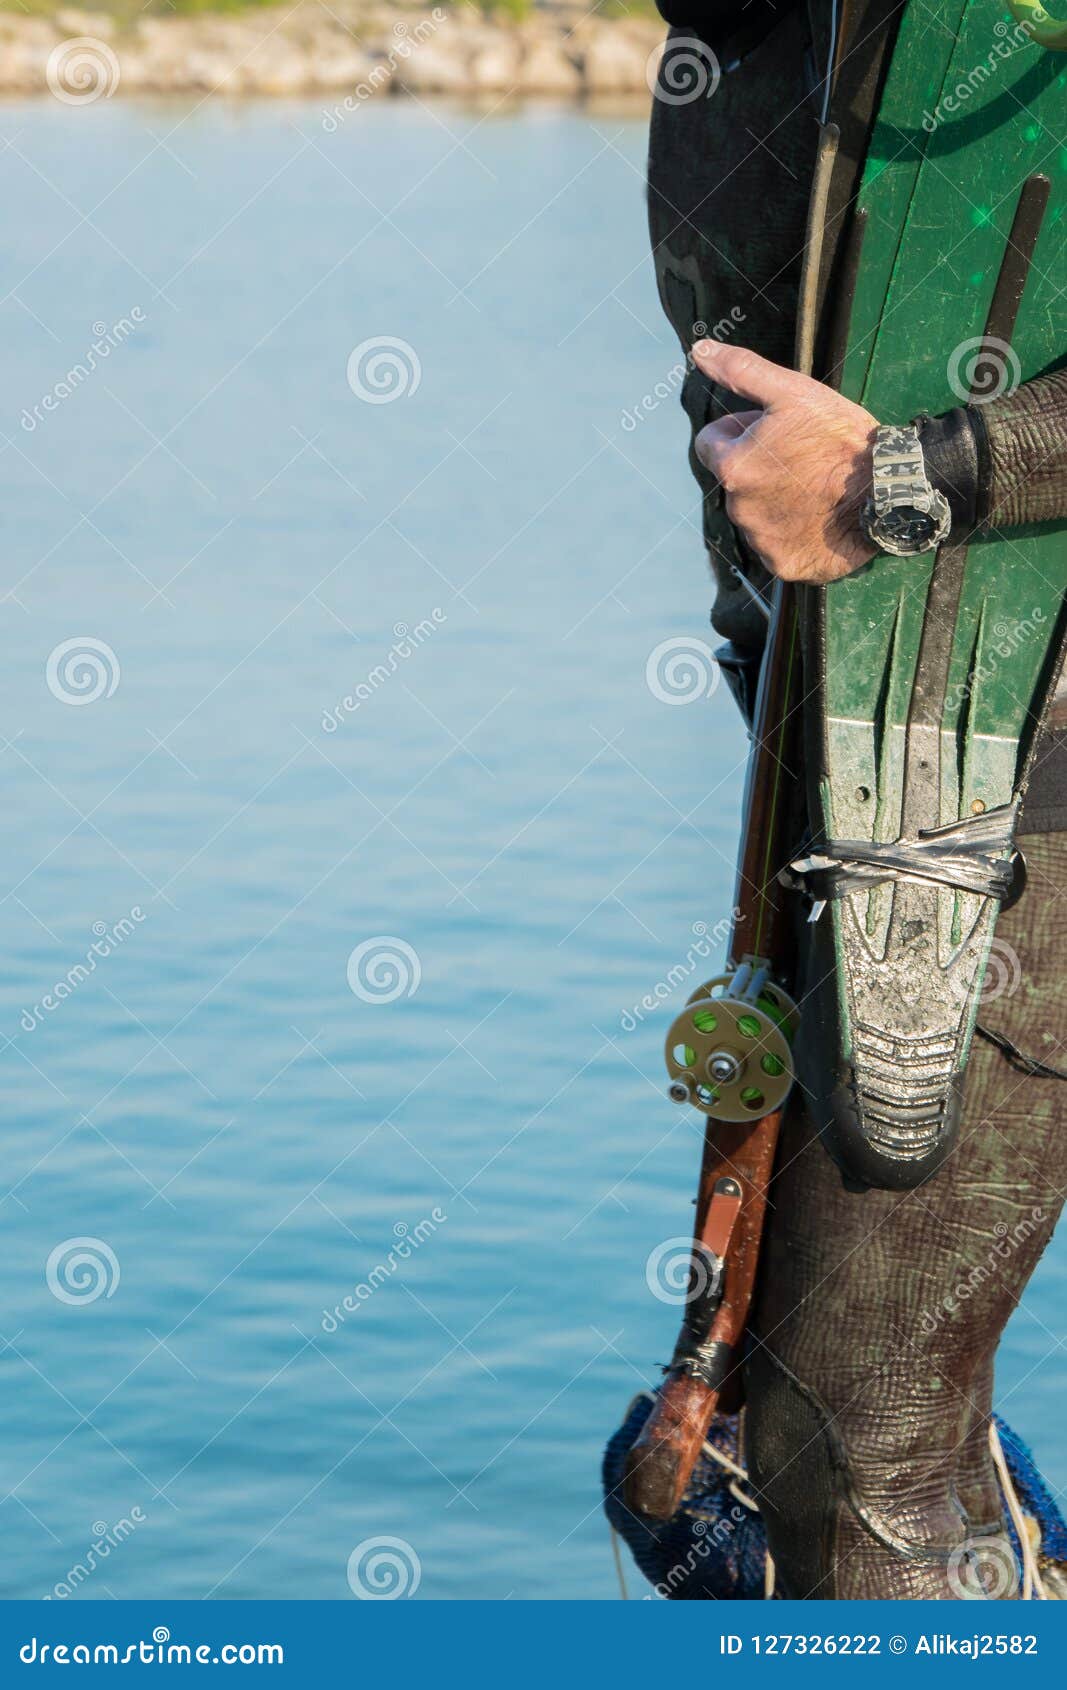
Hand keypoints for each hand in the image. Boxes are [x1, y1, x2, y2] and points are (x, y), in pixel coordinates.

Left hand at [691, 340, 879, 584]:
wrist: (888, 491)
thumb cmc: (841, 438)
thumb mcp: (793, 392)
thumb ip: (741, 371)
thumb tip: (699, 350)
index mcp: (733, 467)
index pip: (709, 443)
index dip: (738, 429)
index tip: (771, 429)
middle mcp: (738, 509)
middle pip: (735, 479)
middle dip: (758, 465)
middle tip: (802, 455)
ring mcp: (760, 540)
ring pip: (755, 513)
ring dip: (775, 498)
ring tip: (814, 485)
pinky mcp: (783, 565)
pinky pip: (777, 545)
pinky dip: (792, 531)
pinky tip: (819, 515)